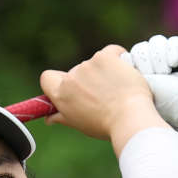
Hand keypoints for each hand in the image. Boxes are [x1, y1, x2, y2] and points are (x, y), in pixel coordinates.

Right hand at [38, 46, 161, 147]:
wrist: (130, 118)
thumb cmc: (105, 125)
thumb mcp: (79, 124)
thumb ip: (62, 116)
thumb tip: (49, 118)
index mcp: (61, 95)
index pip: (47, 78)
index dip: (57, 81)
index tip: (71, 88)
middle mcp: (71, 78)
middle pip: (76, 72)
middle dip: (88, 80)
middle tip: (104, 95)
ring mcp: (88, 65)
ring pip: (95, 63)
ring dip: (105, 71)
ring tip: (118, 89)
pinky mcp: (105, 56)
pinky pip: (112, 52)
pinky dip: (119, 60)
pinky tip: (125, 74)